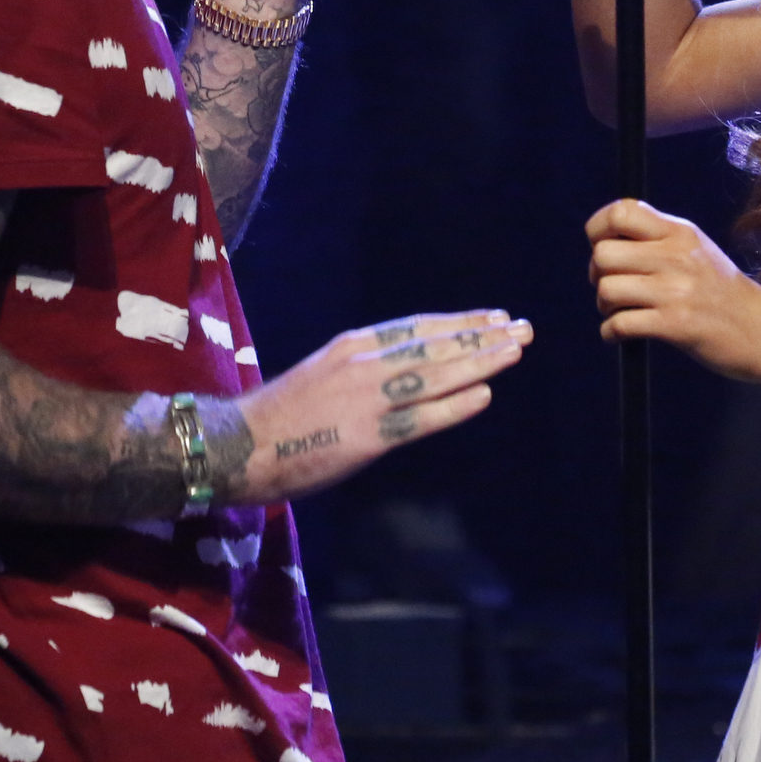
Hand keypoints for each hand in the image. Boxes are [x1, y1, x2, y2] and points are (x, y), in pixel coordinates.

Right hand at [238, 309, 532, 502]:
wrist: (239, 444)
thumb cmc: (280, 418)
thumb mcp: (323, 376)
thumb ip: (363, 372)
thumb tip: (402, 373)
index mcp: (353, 347)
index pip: (418, 328)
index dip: (460, 323)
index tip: (493, 317)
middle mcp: (364, 364)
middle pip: (436, 344)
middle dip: (482, 336)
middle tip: (522, 328)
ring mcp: (367, 398)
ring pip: (437, 374)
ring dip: (480, 361)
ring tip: (514, 351)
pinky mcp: (368, 435)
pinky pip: (421, 417)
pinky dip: (455, 405)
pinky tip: (484, 395)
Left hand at [587, 199, 760, 378]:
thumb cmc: (720, 291)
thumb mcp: (694, 249)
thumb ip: (655, 237)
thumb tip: (602, 240)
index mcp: (679, 232)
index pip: (620, 213)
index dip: (597, 230)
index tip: (603, 248)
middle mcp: (677, 256)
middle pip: (603, 254)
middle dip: (596, 275)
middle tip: (611, 287)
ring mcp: (677, 291)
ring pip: (607, 290)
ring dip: (604, 307)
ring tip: (620, 313)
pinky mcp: (677, 325)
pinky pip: (620, 325)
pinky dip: (610, 333)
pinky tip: (621, 335)